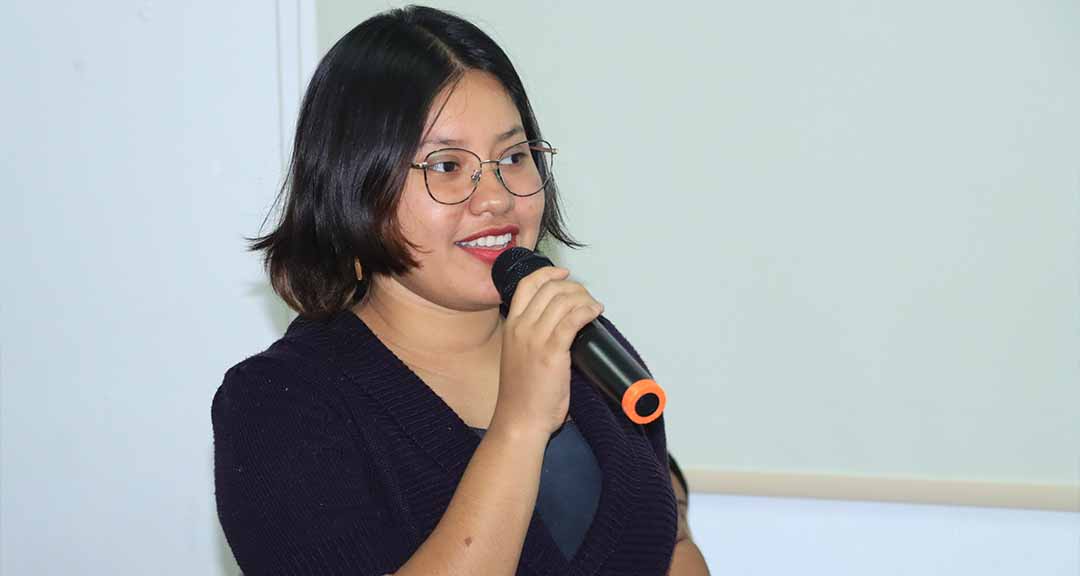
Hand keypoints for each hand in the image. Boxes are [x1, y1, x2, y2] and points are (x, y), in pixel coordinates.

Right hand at [491, 266, 602, 437]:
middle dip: (574, 287)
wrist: (520, 419)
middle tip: (587, 298)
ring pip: (564, 301)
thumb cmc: (523, 394)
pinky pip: (573, 320)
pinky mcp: (552, 352)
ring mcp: (535, 339)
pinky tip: (596, 313)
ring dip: (585, 298)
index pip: (527, 285)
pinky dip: (588, 311)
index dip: (548, 274)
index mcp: (511, 326)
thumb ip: (533, 336)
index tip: (564, 274)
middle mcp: (521, 327)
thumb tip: (560, 324)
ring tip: (594, 307)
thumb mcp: (519, 355)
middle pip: (550, 289)